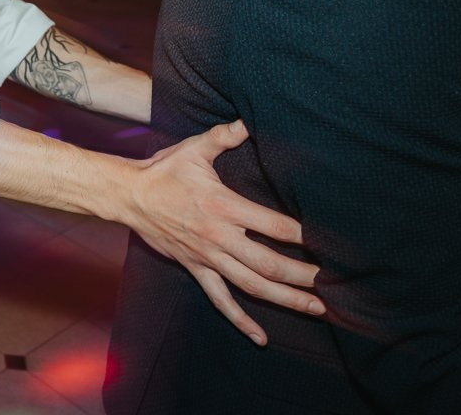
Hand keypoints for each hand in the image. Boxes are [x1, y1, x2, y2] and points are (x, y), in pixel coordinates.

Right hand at [121, 119, 323, 344]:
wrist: (128, 195)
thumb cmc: (164, 171)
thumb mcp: (194, 149)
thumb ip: (223, 136)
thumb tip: (246, 123)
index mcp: (224, 206)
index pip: (273, 225)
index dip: (302, 234)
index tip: (327, 242)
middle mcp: (219, 237)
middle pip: (269, 263)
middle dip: (303, 275)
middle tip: (332, 284)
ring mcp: (208, 257)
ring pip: (252, 285)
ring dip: (286, 299)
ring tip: (316, 308)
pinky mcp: (196, 268)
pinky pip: (221, 300)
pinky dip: (241, 320)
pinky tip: (261, 337)